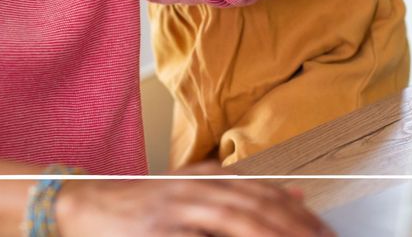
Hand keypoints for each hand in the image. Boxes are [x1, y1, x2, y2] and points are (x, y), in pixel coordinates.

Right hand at [55, 160, 333, 236]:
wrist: (82, 203)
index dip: (302, 217)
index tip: (328, 233)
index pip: (268, 197)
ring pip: (236, 223)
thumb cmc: (139, 202)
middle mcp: (197, 191)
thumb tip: (297, 193)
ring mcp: (177, 213)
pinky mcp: (158, 234)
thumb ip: (240, 186)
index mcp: (209, 179)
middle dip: (297, 231)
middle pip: (259, 211)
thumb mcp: (192, 183)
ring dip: (271, 235)